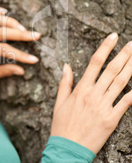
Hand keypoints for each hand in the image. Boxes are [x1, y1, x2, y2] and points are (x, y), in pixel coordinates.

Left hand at [0, 5, 41, 80]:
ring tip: (23, 28)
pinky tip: (4, 12)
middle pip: (0, 32)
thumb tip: (21, 71)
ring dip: (9, 21)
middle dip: (20, 34)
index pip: (2, 50)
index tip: (34, 59)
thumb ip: (4, 71)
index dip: (19, 54)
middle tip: (36, 36)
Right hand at [50, 33, 131, 153]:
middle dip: (124, 55)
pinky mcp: (112, 118)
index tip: (113, 37)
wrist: (67, 147)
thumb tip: (67, 66)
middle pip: (111, 70)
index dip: (105, 48)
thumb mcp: (59, 102)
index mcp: (80, 89)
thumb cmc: (62, 125)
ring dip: (131, 68)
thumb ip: (65, 83)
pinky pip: (126, 103)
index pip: (94, 63)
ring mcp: (103, 106)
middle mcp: (93, 94)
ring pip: (121, 83)